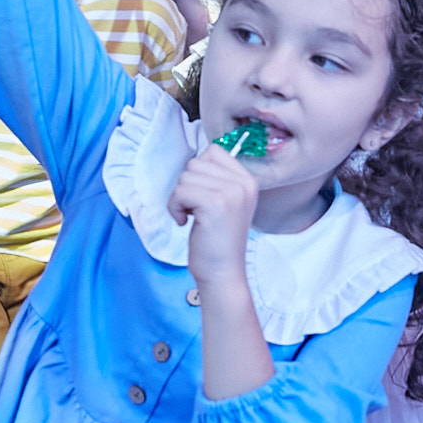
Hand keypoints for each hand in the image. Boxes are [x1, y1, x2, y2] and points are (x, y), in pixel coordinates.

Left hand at [167, 144, 257, 286]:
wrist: (223, 271)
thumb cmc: (217, 239)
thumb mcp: (227, 203)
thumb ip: (217, 179)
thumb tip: (195, 161)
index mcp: (248, 181)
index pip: (213, 152)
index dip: (199, 173)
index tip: (204, 197)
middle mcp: (243, 184)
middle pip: (196, 163)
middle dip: (187, 186)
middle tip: (198, 210)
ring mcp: (231, 193)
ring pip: (186, 176)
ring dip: (180, 198)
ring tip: (193, 217)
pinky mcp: (215, 204)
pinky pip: (180, 191)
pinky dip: (175, 208)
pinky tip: (186, 222)